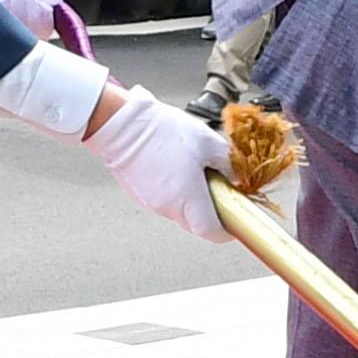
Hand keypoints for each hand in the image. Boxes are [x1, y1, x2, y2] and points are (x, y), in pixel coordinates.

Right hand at [84, 87, 235, 241]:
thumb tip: (235, 176)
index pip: (213, 232)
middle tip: (217, 185)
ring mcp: (152, 204)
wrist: (122, 124)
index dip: (228, 229)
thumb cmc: (160, 131)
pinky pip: (166, 200)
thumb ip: (228, 163)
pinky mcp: (141, 195)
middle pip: (197, 223)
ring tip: (193, 168)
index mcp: (188, 199)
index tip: (235, 217)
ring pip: (181, 211)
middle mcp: (169, 208)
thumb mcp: (208, 141)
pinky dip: (175, 189)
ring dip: (192, 197)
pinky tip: (174, 165)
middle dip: (211, 208)